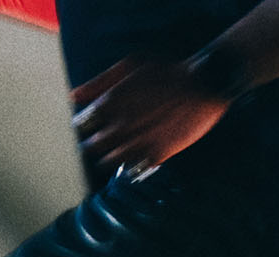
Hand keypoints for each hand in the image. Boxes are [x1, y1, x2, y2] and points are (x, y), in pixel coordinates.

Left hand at [71, 57, 231, 178]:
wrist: (204, 85)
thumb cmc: (166, 71)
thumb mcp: (131, 65)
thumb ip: (100, 82)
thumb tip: (74, 96)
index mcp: (111, 103)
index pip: (81, 125)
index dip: (83, 126)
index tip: (88, 125)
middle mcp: (121, 125)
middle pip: (91, 147)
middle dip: (92, 145)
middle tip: (99, 141)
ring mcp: (138, 142)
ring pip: (108, 162)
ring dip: (108, 158)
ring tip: (115, 151)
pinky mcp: (156, 155)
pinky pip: (132, 169)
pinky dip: (129, 165)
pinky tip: (134, 155)